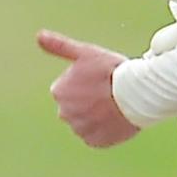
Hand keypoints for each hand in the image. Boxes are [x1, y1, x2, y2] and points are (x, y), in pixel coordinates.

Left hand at [37, 29, 139, 147]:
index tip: (98, 76)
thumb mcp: (85, 52)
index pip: (68, 87)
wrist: (136, 93)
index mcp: (59, 91)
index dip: (85, 81)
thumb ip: (60, 46)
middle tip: (106, 89)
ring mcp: (80, 129)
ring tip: (113, 102)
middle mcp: (64, 113)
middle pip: (76, 105)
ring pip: (86, 120)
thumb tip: (39, 35)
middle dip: (88, 99)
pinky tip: (115, 115)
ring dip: (96, 113)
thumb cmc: (110, 70)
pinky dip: (104, 127)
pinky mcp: (95, 142)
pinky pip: (97, 134)